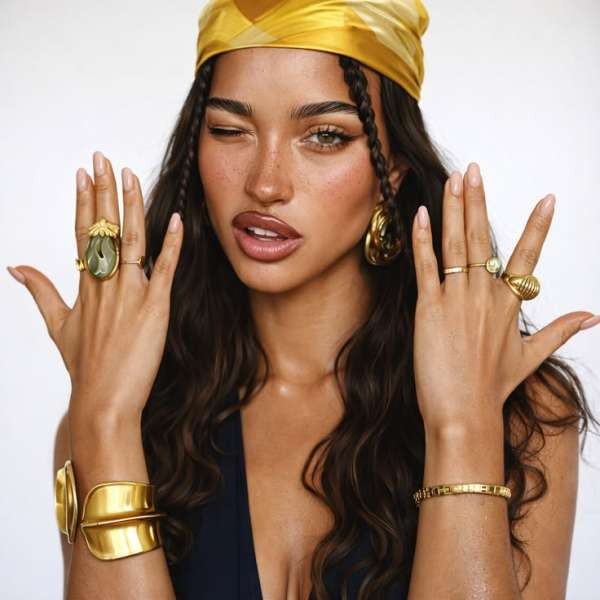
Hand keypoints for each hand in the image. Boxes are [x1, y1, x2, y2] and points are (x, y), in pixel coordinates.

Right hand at [8, 151, 182, 424]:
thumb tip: (15, 266)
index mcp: (84, 286)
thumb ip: (39, 291)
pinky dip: (171, 243)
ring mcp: (129, 295)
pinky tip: (175, 219)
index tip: (84, 173)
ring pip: (130, 240)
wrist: (103, 402)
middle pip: (102, 228)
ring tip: (128, 174)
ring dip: (130, 205)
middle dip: (103, 191)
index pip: (82, 233)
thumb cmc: (84, 367)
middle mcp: (104, 284)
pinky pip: (163, 269)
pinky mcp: (153, 308)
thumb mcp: (57, 326)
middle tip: (102, 157)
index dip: (84, 201)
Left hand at [410, 162, 598, 433]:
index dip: (538, 226)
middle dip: (478, 200)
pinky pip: (427, 266)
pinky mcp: (430, 307)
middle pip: (483, 238)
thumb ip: (561, 330)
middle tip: (474, 169)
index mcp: (510, 304)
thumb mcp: (531, 356)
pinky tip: (419, 214)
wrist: (465, 413)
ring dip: (454, 209)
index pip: (528, 257)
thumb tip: (594, 316)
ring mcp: (458, 298)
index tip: (548, 199)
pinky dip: (422, 239)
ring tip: (453, 180)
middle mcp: (486, 295)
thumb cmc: (493, 387)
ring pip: (456, 244)